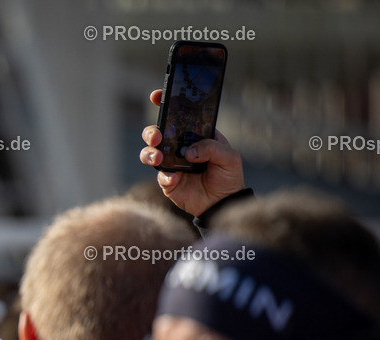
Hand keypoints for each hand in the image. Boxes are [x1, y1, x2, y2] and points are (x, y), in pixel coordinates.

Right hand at [140, 89, 244, 216]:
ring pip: (150, 152)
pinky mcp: (167, 181)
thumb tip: (188, 151)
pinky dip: (165, 176)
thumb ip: (212, 148)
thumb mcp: (229, 157)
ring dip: (150, 152)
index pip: (178, 116)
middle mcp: (179, 147)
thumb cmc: (228, 176)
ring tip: (159, 158)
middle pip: (157, 132)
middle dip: (152, 131)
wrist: (222, 204)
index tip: (156, 96)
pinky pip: (159, 175)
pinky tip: (175, 179)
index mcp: (195, 135)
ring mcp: (171, 163)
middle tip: (157, 136)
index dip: (165, 104)